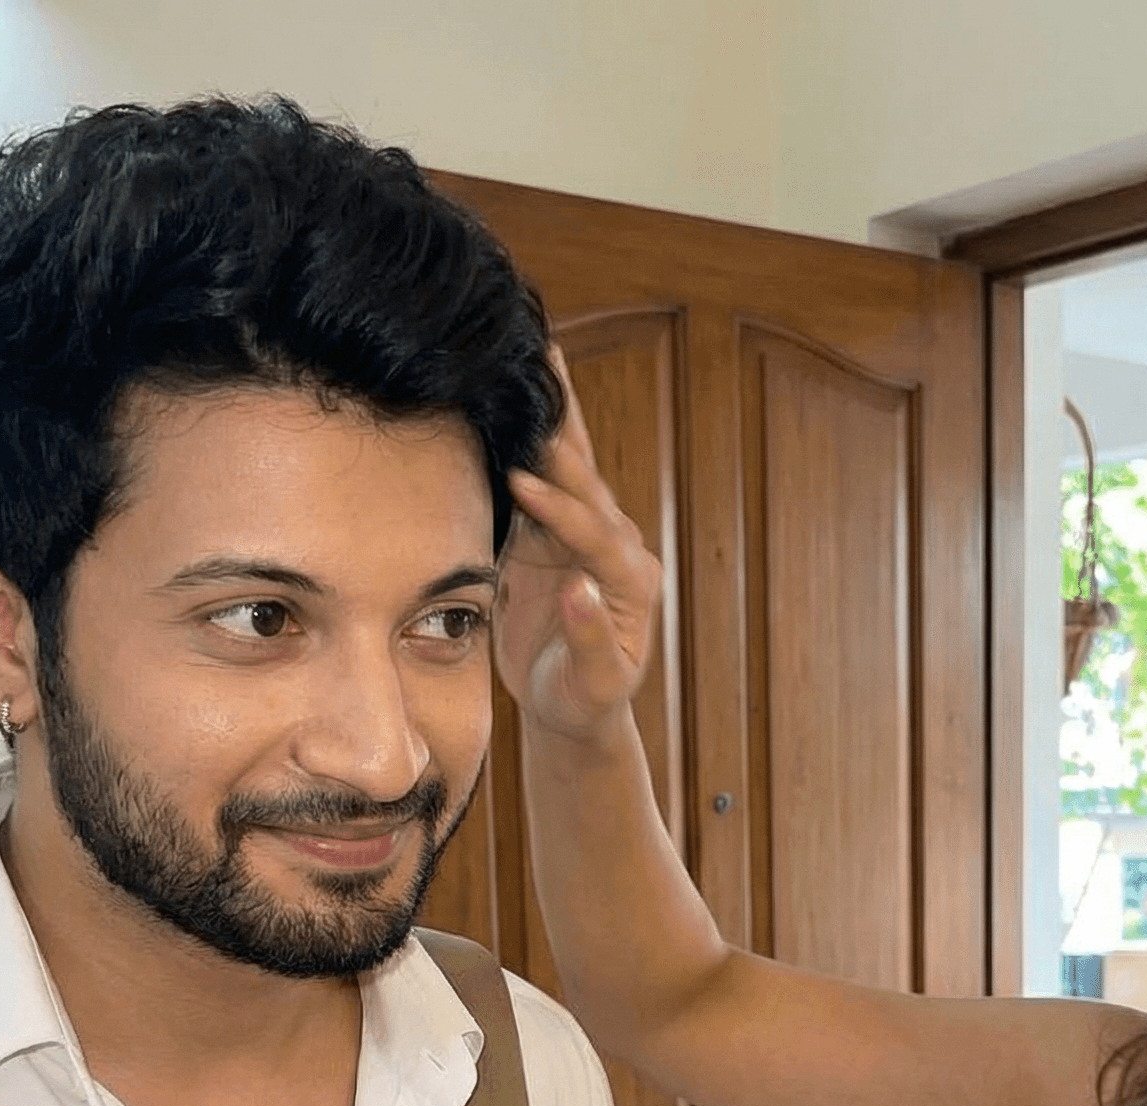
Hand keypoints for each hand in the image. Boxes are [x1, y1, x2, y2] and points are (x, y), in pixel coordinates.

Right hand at [495, 347, 661, 741]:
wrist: (575, 709)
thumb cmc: (587, 702)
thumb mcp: (595, 684)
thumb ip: (590, 637)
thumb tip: (579, 590)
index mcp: (632, 580)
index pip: (595, 534)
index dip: (560, 510)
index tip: (522, 486)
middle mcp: (616, 547)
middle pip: (589, 479)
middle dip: (566, 428)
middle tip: (543, 368)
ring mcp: (585, 537)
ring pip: (570, 468)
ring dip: (553, 415)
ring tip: (540, 355)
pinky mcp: (554, 537)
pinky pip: (541, 482)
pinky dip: (527, 440)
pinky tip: (514, 399)